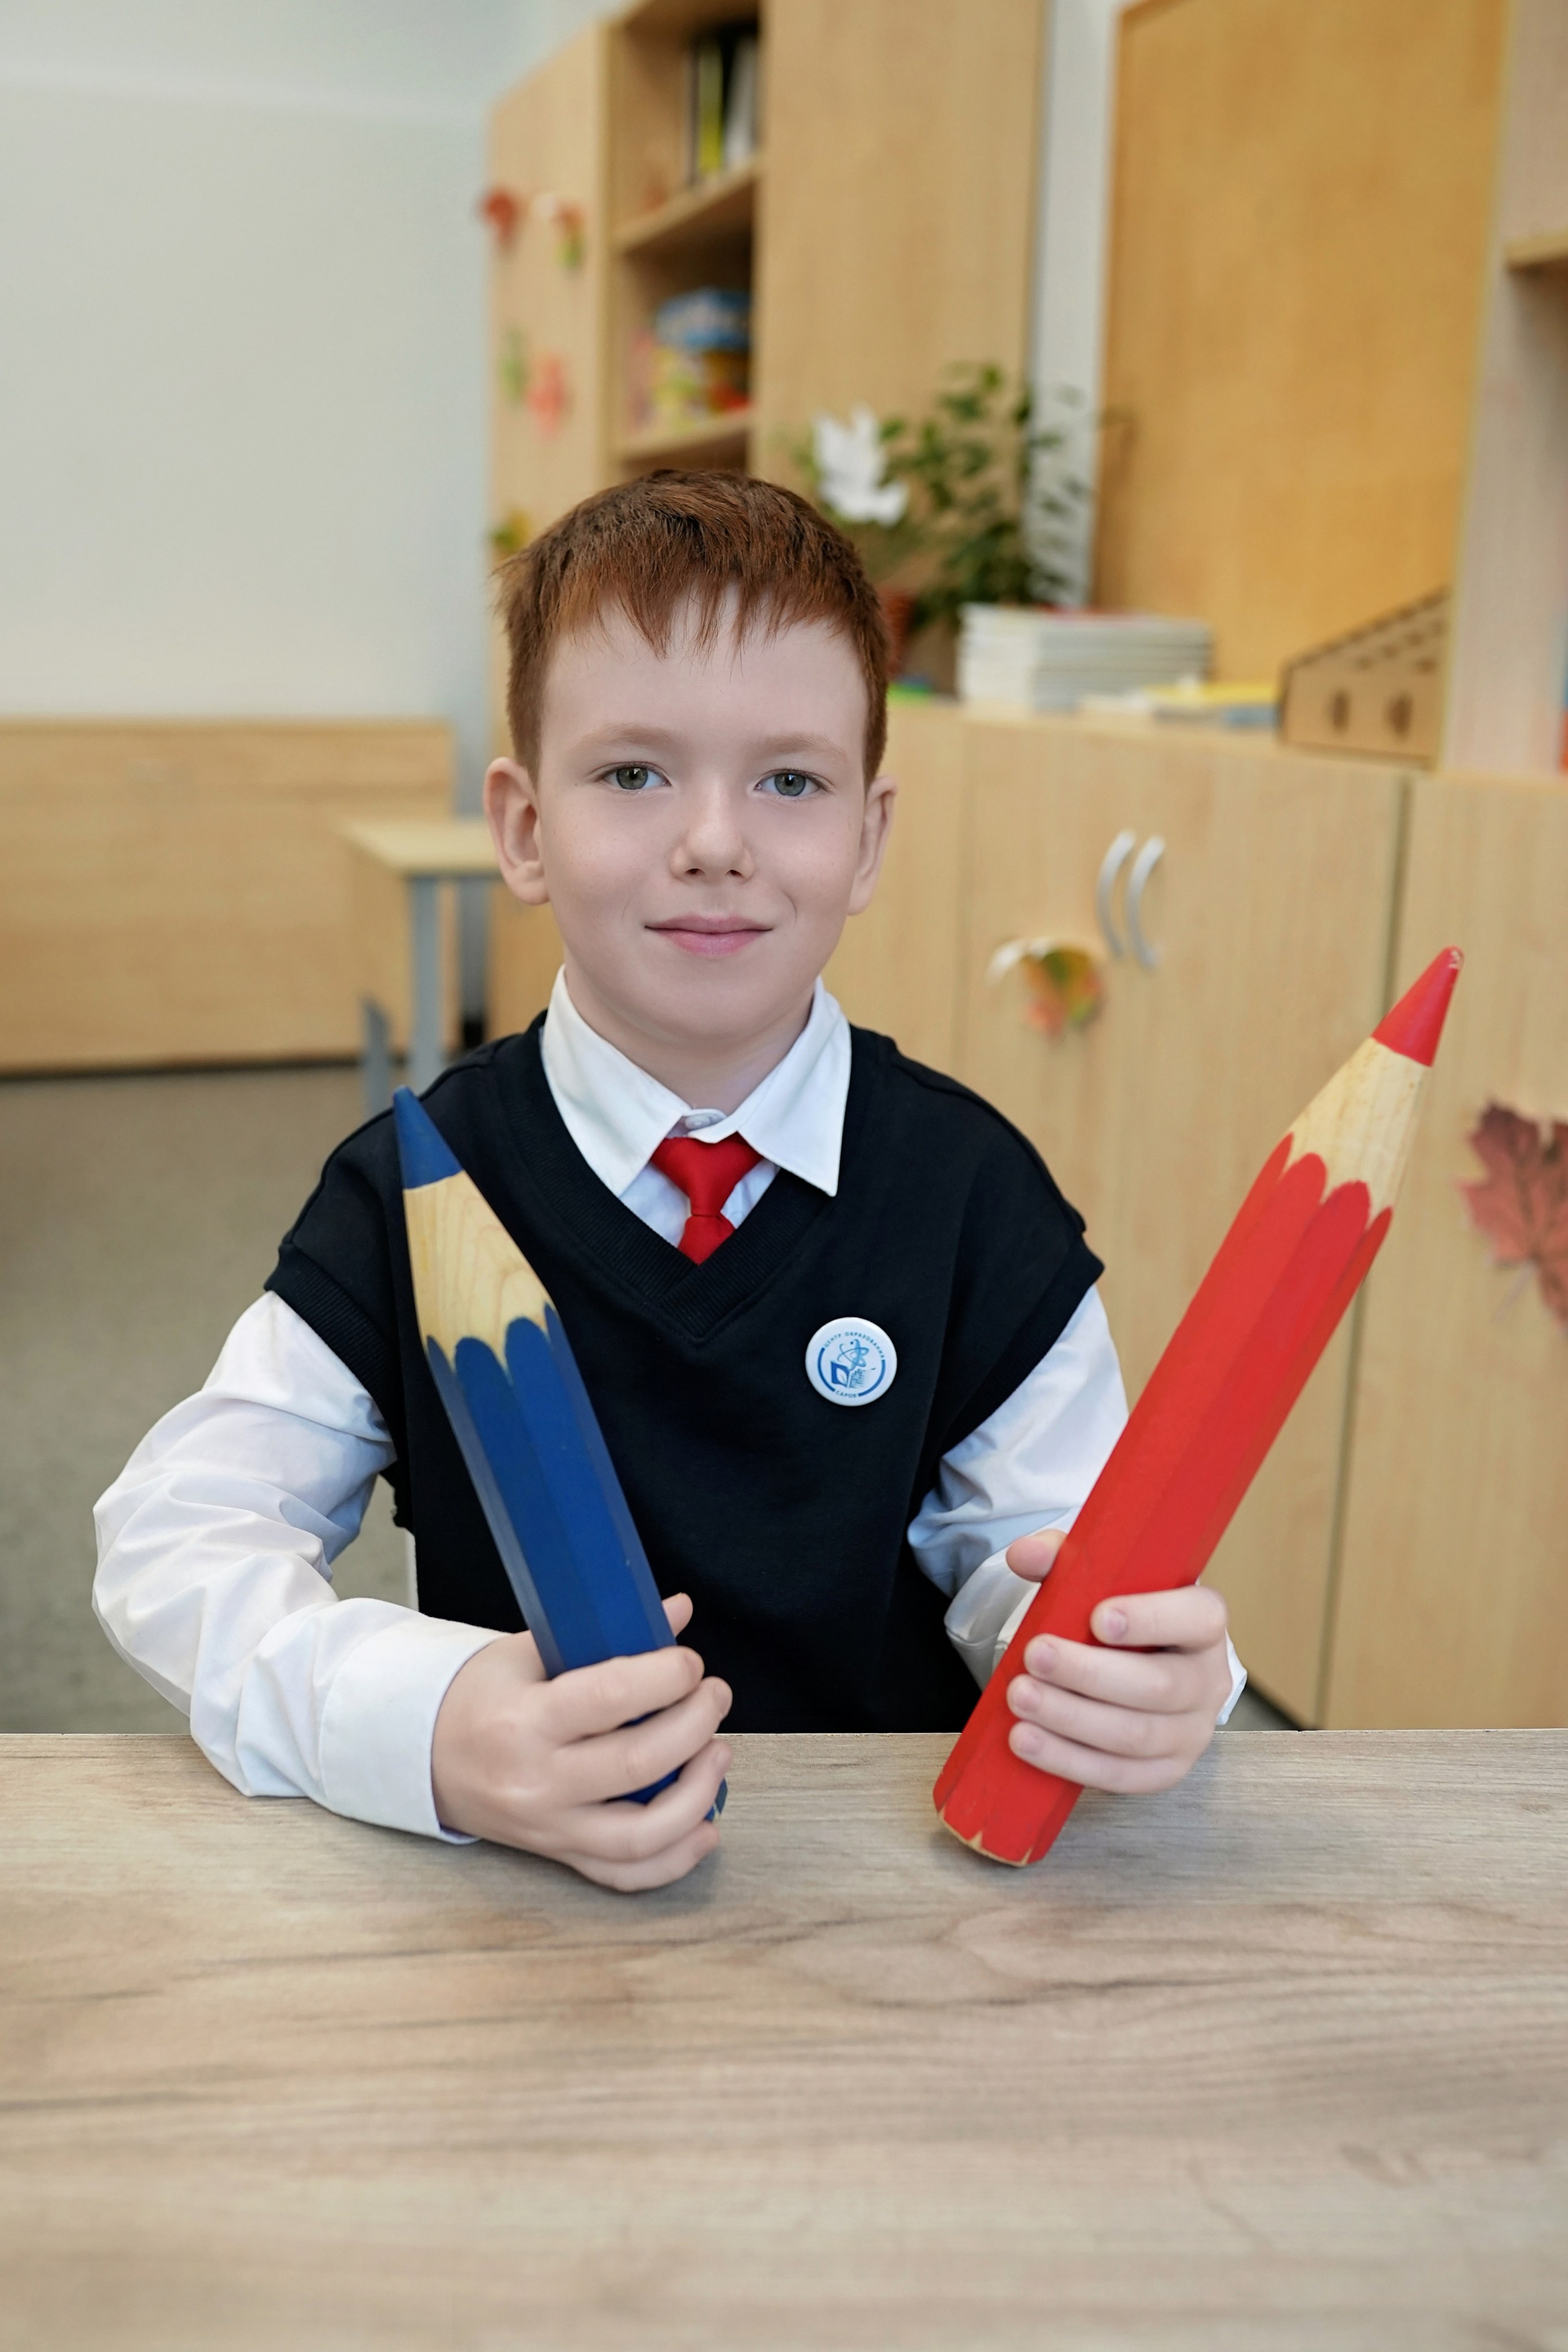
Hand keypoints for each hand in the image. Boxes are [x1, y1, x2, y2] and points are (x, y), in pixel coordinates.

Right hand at [430, 1593, 732, 1889]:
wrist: (423, 1756)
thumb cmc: (480, 1697)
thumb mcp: (527, 1651)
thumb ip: (604, 1632)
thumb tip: (674, 1613)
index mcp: (524, 1719)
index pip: (610, 1698)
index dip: (665, 1677)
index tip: (689, 1662)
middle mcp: (537, 1781)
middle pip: (637, 1764)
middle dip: (695, 1725)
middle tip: (714, 1695)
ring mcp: (549, 1827)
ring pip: (641, 1835)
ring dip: (698, 1795)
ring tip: (718, 1754)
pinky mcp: (559, 1855)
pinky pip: (624, 1875)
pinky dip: (675, 1860)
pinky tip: (704, 1827)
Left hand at [999, 1529, 1232, 1793]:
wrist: (1139, 1662)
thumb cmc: (1120, 1612)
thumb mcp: (1100, 1577)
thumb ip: (1063, 1558)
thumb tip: (1023, 1553)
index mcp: (1205, 1621)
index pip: (1196, 1619)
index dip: (1152, 1619)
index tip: (1099, 1617)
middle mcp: (1209, 1680)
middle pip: (1159, 1686)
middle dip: (1089, 1674)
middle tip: (1034, 1656)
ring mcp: (1193, 1732)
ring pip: (1136, 1736)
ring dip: (1071, 1720)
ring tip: (1020, 1698)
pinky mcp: (1166, 1770)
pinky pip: (1122, 1777)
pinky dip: (1070, 1761)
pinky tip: (1028, 1741)